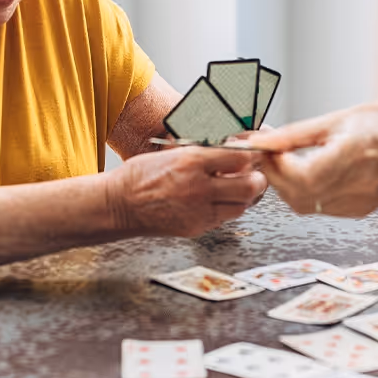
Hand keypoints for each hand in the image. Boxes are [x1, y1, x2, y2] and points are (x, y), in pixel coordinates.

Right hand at [110, 146, 267, 237]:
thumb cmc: (142, 175)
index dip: (251, 156)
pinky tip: (217, 202)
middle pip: (250, 185)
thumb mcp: (173, 153)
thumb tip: (234, 150)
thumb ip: (205, 154)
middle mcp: (200, 187)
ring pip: (242, 205)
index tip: (252, 155)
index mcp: (192, 161)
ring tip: (235, 189)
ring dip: (244, 197)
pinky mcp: (197, 227)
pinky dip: (227, 210)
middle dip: (257, 179)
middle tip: (253, 175)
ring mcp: (200, 210)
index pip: (240, 157)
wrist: (120, 204)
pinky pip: (225, 219)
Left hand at [244, 103, 377, 216]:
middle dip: (276, 177)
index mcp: (354, 154)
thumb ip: (296, 134)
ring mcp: (361, 202)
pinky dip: (306, 193)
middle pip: (299, 196)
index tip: (267, 149)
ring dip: (288, 187)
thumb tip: (262, 142)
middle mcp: (360, 184)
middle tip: (270, 155)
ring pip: (306, 206)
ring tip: (287, 162)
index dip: (276, 167)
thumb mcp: (337, 119)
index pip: (302, 177)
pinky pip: (321, 208)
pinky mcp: (361, 210)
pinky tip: (308, 173)